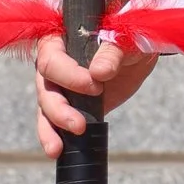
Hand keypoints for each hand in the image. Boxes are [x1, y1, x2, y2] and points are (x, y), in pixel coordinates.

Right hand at [31, 0, 183, 154]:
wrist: (138, 50)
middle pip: (45, 84)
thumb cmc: (128, 32)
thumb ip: (112, 50)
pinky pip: (54, 121)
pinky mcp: (70, 103)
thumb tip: (99, 71)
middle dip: (58, 107)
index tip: (94, 83)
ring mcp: (60, 84)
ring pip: (45, 105)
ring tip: (56, 148)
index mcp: (62, 36)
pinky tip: (56, 150)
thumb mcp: (126, 35)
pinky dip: (54, 136)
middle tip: (79, 123)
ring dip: (51, 127)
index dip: (69, 74)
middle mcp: (55, 60)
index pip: (52, 56)